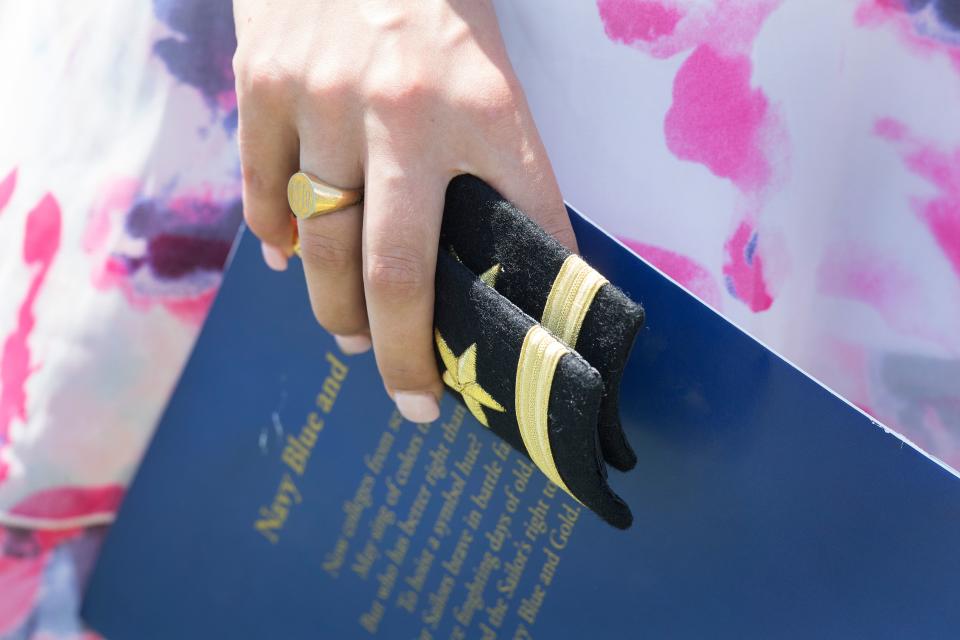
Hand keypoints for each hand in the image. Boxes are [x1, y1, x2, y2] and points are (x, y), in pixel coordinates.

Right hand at [232, 0, 574, 422]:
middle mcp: (404, 111)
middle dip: (405, 358)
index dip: (525, 312)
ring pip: (322, 247)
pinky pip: (263, 195)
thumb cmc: (439, 6)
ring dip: (336, 312)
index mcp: (485, 109)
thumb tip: (520, 264)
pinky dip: (278, 243)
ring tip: (352, 340)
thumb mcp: (493, 75)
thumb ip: (501, 166)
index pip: (521, 233)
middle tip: (414, 402)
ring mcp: (324, 99)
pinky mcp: (264, 83)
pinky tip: (292, 263)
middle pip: (395, 274)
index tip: (512, 369)